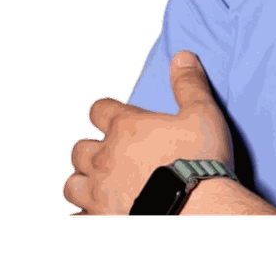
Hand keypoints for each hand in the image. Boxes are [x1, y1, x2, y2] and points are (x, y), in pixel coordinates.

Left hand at [64, 50, 235, 216]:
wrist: (196, 210)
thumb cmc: (199, 162)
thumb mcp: (203, 115)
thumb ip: (189, 85)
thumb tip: (182, 56)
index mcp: (126, 128)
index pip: (98, 109)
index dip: (104, 111)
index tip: (114, 116)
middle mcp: (105, 158)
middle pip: (78, 149)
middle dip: (89, 149)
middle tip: (107, 153)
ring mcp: (100, 192)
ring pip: (71, 184)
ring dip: (81, 181)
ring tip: (96, 183)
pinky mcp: (102, 218)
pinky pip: (79, 215)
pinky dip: (83, 212)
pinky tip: (92, 212)